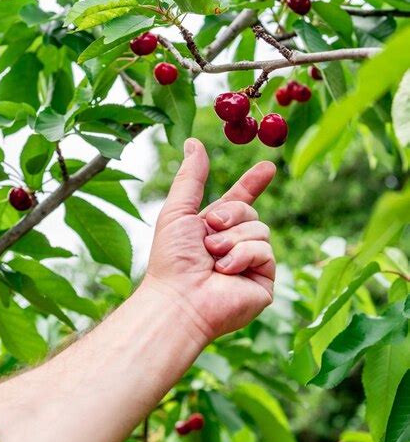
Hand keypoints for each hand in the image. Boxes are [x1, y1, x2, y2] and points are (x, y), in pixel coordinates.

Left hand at [143, 138, 275, 343]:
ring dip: (233, 240)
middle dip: (231, 216)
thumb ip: (190, 177)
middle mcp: (234, 245)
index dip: (253, 184)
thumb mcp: (178, 211)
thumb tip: (193, 142)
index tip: (268, 167)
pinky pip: (266, 252)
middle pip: (250, 211)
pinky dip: (243, 256)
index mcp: (214, 229)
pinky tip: (226, 272)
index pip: (239, 201)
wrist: (179, 299)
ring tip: (214, 259)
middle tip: (210, 232)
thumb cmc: (172, 259)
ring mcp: (250, 264)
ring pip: (261, 230)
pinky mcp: (263, 282)